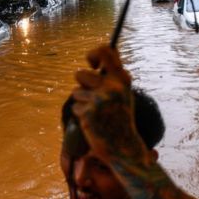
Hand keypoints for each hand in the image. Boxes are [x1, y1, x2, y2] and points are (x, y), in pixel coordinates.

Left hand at [71, 45, 147, 162]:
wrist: (123, 146)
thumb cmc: (120, 117)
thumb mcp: (122, 93)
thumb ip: (111, 76)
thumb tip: (97, 57)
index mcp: (122, 79)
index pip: (105, 51)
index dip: (93, 54)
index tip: (91, 63)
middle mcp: (112, 87)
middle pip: (80, 74)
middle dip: (81, 85)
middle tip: (92, 97)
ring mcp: (100, 100)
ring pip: (76, 91)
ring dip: (82, 101)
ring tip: (96, 112)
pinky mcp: (88, 113)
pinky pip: (75, 106)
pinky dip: (81, 114)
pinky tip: (94, 122)